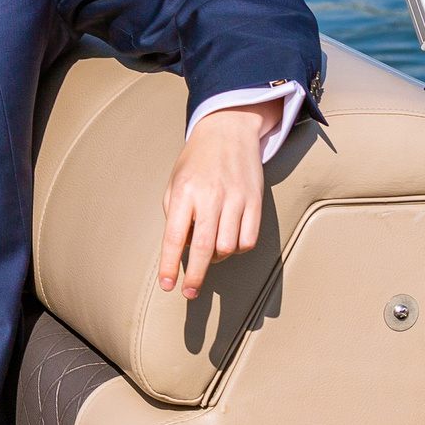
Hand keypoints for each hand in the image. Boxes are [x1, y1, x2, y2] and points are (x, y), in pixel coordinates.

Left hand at [157, 100, 281, 299]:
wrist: (228, 131)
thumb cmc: (195, 161)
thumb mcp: (174, 181)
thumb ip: (174, 213)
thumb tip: (181, 246)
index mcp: (184, 191)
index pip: (174, 236)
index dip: (170, 264)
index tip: (168, 285)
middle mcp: (210, 196)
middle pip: (204, 248)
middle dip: (196, 276)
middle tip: (189, 292)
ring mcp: (236, 199)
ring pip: (228, 247)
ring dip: (217, 258)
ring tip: (209, 250)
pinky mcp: (256, 202)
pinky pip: (248, 240)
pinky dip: (237, 249)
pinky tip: (228, 242)